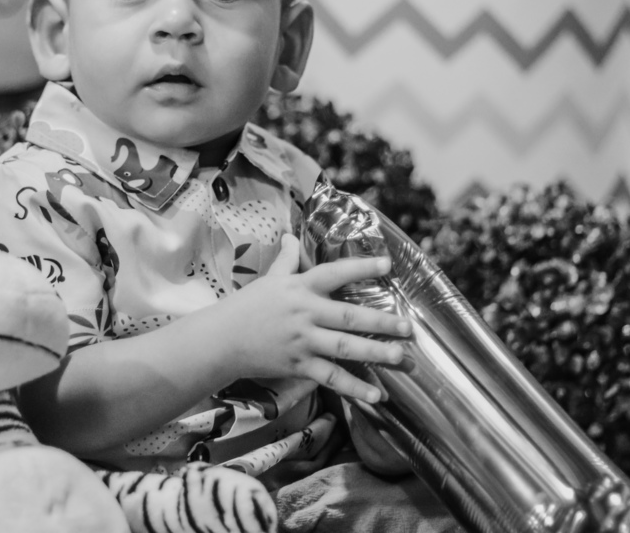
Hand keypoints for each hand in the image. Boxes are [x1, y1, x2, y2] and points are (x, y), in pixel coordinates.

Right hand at [211, 234, 411, 404]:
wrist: (221, 340)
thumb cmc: (246, 306)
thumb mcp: (268, 279)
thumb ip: (287, 259)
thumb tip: (291, 235)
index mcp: (299, 287)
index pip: (334, 273)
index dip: (361, 268)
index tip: (387, 266)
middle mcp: (304, 313)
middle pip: (348, 317)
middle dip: (381, 322)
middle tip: (408, 327)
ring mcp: (302, 341)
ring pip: (344, 348)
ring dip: (375, 353)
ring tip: (401, 358)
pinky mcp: (298, 365)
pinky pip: (330, 377)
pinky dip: (353, 388)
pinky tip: (376, 394)